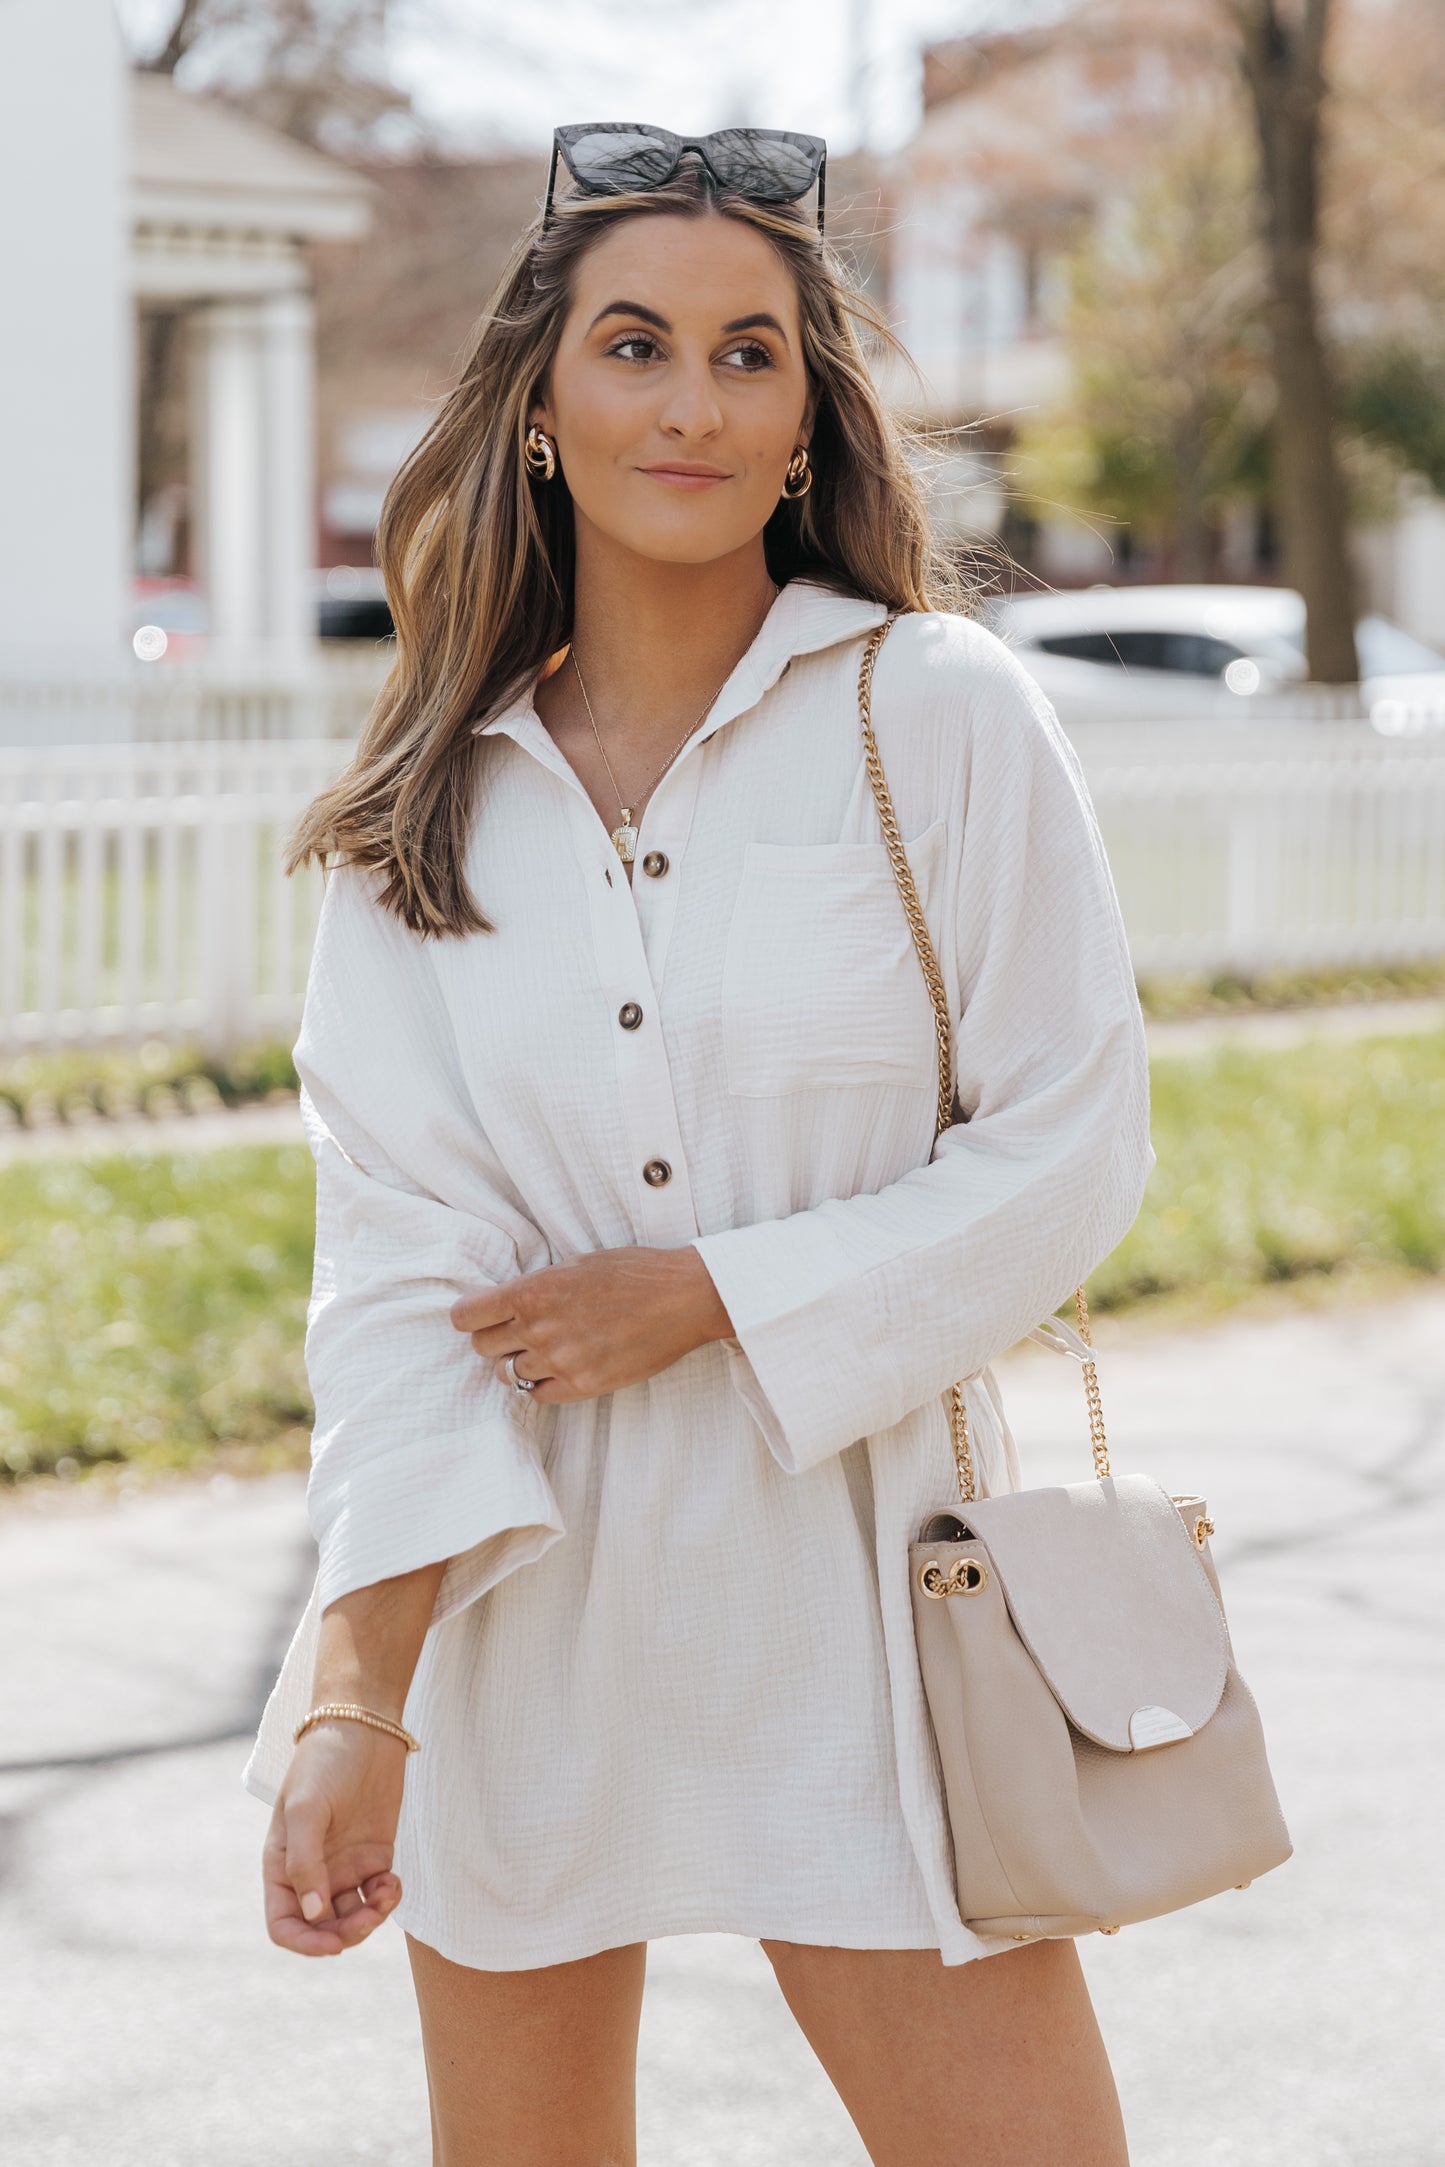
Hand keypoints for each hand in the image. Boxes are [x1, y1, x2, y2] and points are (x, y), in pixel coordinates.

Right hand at [263, 1720, 406, 1957]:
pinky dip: (387, 1899)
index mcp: (283, 1865)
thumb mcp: (306, 1810)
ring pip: (352, 1917)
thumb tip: (313, 1915)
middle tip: (369, 1917)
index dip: (304, 1944)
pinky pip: (378, 1895)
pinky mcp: (373, 1855)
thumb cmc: (324, 1763)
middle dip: (345, 1934)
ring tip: (387, 1892)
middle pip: (321, 1928)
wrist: (364, 1727)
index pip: (284, 1924)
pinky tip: (393, 1882)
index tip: (333, 1945)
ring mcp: (343, 1865)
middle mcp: (311, 1871)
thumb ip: (305, 1864)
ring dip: (370, 1919)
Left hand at [450, 1244, 732, 1403]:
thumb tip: (506, 1304)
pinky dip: (543, 1383)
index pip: (467, 1317)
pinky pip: (538, 1395)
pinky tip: (562, 1367)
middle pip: (483, 1348)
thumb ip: (536, 1287)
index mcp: (534, 1292)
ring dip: (521, 1362)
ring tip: (548, 1348)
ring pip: (508, 1374)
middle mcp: (540, 1329)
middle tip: (519, 1331)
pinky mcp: (584, 1386)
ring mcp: (561, 1361)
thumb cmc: (634, 1273)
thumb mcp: (575, 1263)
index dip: (471, 1317)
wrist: (682, 1298)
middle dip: (496, 1339)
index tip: (482, 1316)